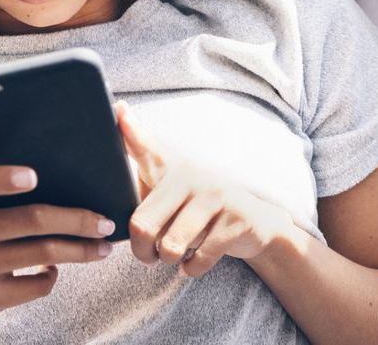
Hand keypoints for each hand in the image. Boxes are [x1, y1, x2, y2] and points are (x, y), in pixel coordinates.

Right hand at [0, 166, 117, 337]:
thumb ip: (0, 196)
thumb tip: (71, 183)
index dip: (2, 178)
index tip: (33, 176)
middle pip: (32, 219)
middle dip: (76, 220)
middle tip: (105, 222)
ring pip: (42, 252)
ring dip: (80, 251)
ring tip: (103, 247)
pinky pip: (34, 285)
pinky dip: (52, 277)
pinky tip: (56, 271)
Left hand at [116, 101, 294, 277]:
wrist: (257, 225)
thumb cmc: (202, 210)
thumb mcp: (173, 190)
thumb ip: (145, 169)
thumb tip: (120, 119)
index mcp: (172, 169)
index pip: (146, 148)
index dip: (130, 129)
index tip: (119, 108)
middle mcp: (192, 176)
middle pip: (143, 224)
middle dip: (142, 251)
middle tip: (149, 256)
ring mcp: (216, 196)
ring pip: (172, 245)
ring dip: (170, 260)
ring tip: (174, 256)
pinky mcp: (236, 220)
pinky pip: (199, 258)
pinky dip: (192, 268)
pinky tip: (194, 263)